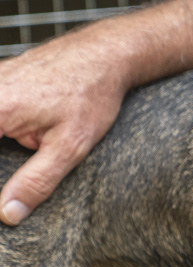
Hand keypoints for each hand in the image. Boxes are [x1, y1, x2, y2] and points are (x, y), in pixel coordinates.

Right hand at [0, 28, 130, 222]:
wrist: (108, 52)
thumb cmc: (92, 93)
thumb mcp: (70, 146)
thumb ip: (36, 182)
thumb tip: (8, 214)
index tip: (3, 192)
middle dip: (3, 159)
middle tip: (29, 151)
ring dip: (5, 142)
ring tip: (32, 143)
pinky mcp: (1, 77)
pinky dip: (3, 126)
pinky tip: (17, 133)